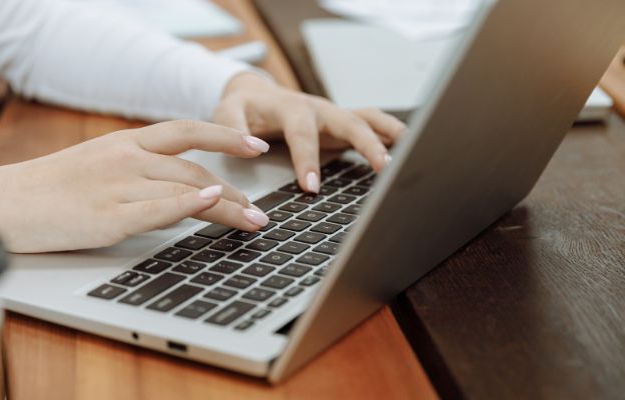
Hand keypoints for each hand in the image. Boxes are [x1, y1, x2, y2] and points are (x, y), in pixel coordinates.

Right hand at [0, 121, 271, 252]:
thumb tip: (176, 181)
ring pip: (186, 189)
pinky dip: (190, 203)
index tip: (254, 146)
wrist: (3, 204)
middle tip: (260, 210)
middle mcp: (125, 158)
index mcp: (124, 143)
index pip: (186, 132)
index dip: (225, 137)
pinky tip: (214, 203)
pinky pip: (157, 208)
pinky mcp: (107, 218)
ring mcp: (117, 186)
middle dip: (235, 191)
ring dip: (227, 207)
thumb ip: (135, 166)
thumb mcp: (96, 163)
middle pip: (196, 168)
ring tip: (253, 221)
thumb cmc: (48, 188)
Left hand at [214, 73, 406, 192]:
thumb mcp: (227, 112)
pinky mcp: (342, 124)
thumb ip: (233, 127)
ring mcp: (334, 115)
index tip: (311, 187)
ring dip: (388, 134)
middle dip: (367, 144)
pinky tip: (409, 149)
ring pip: (367, 119)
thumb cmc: (243, 107)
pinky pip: (370, 124)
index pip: (302, 134)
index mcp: (290, 108)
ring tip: (410, 152)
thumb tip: (252, 147)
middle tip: (382, 168)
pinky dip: (390, 134)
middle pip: (349, 122)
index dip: (307, 159)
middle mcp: (318, 109)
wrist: (255, 94)